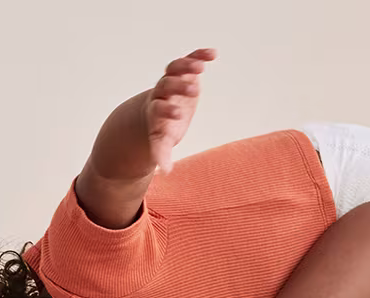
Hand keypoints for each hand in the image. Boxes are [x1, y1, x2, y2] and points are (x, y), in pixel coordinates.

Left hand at [146, 48, 216, 173]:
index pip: (158, 107)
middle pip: (165, 84)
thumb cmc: (162, 127)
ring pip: (174, 68)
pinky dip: (199, 55)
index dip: (167, 109)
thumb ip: (161, 153)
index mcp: (156, 109)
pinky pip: (189, 59)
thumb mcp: (161, 140)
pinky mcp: (183, 71)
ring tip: (201, 66)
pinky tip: (213, 53)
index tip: (178, 114)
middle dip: (178, 86)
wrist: (159, 108)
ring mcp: (172, 79)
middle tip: (193, 90)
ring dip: (186, 65)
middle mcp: (162, 92)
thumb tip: (166, 170)